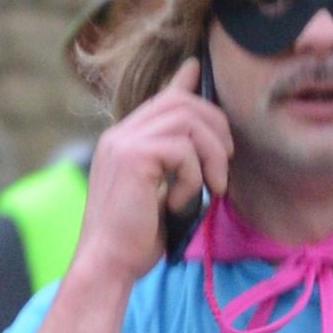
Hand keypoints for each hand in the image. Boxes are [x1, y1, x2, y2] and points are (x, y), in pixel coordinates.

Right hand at [68, 64, 234, 292]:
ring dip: (211, 155)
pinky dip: (193, 177)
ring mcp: (124, 143)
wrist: (109, 263)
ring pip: (188, 122)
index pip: (161, 98)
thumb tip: (200, 140)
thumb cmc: (136, 236)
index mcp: (124, 139)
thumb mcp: (160, 191)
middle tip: (223, 164)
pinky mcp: (133, 158)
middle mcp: (120, 134)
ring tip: (212, 187)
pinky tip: (180, 201)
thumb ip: (175, 162)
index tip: (197, 69)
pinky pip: (183, 150)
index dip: (185, 82)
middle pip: (183, 103)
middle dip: (216, 127)